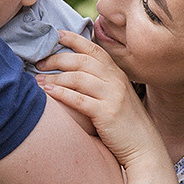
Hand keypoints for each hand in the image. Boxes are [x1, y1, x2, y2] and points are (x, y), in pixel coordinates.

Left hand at [36, 31, 164, 170]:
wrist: (145, 148)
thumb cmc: (125, 125)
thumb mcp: (117, 97)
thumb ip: (101, 83)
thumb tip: (74, 73)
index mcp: (117, 74)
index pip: (94, 49)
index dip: (74, 39)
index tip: (55, 35)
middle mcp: (116, 81)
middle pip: (82, 61)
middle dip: (57, 59)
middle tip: (39, 63)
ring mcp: (113, 96)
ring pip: (78, 78)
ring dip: (55, 77)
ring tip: (38, 81)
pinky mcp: (107, 113)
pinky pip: (79, 99)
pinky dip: (62, 94)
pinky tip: (48, 92)